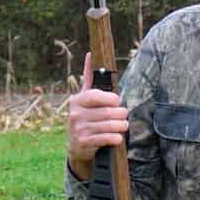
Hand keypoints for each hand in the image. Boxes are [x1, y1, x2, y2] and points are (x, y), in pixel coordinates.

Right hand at [66, 53, 128, 178]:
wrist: (76, 145)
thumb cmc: (86, 116)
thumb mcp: (85, 98)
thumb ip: (89, 78)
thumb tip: (90, 54)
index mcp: (77, 100)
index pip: (96, 95)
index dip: (111, 98)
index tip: (116, 101)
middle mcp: (75, 114)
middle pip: (108, 112)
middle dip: (121, 114)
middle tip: (123, 115)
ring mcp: (78, 129)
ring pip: (110, 126)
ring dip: (121, 126)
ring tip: (123, 125)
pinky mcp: (84, 143)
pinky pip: (108, 138)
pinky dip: (116, 138)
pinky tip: (117, 138)